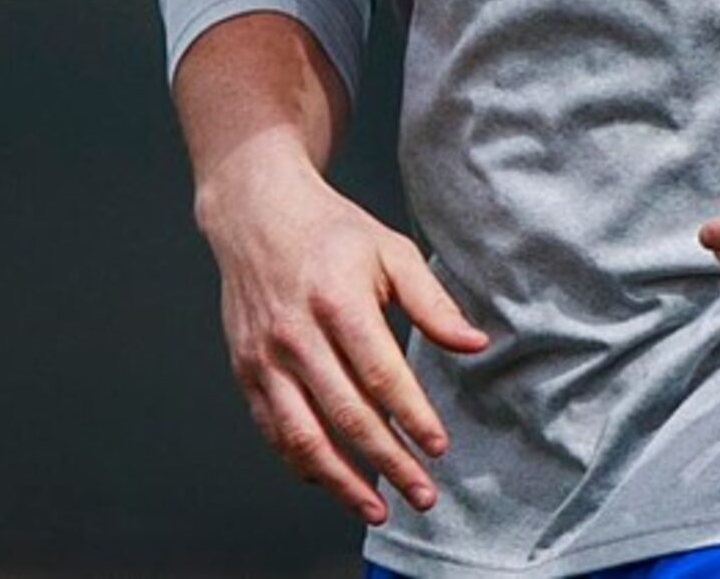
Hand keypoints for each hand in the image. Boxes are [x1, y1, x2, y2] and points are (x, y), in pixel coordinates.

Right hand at [197, 146, 489, 525]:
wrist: (255, 211)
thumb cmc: (330, 231)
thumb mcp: (390, 251)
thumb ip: (432, 301)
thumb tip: (474, 344)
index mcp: (337, 299)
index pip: (379, 373)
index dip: (412, 416)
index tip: (438, 447)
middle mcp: (295, 333)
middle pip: (346, 415)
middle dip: (389, 462)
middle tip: (422, 493)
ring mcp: (264, 355)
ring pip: (303, 436)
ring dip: (343, 481)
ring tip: (378, 508)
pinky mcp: (245, 369)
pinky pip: (274, 430)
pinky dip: (304, 463)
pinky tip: (334, 480)